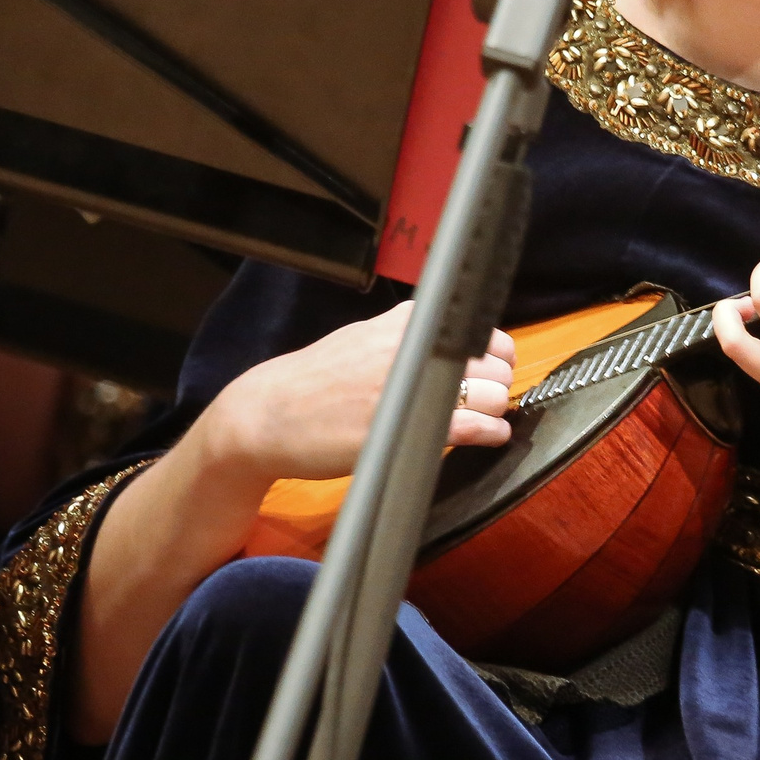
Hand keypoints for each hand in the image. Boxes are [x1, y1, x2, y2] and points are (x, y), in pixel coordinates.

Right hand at [75, 305, 514, 742]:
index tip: (490, 368)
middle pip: (493, 360)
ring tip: (488, 419)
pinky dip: (491, 431)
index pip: (477, 328)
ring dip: (495, 408)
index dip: (492, 352)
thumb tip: (444, 335)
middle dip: (496, 381)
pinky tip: (492, 436)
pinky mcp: (405, 425)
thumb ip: (401, 336)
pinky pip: (473, 424)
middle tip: (486, 399)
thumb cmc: (311, 383)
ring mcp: (409, 385)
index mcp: (401, 323)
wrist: (263, 416)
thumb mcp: (358, 340)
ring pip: (490, 392)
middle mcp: (410, 346)